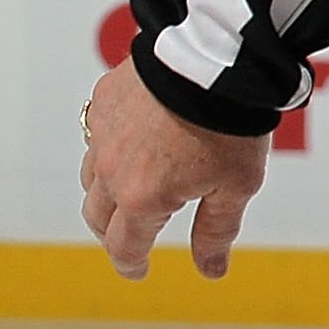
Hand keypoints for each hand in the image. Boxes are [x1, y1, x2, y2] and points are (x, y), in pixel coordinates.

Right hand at [78, 59, 270, 281]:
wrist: (219, 57)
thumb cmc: (232, 123)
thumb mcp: (236, 185)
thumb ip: (217, 230)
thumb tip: (210, 271)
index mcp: (141, 197)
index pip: (125, 246)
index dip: (132, 264)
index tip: (138, 270)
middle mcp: (111, 168)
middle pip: (98, 217)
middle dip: (114, 233)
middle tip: (133, 237)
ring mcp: (102, 132)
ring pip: (91, 176)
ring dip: (106, 192)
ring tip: (131, 192)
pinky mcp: (104, 100)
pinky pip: (97, 134)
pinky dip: (111, 147)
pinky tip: (134, 142)